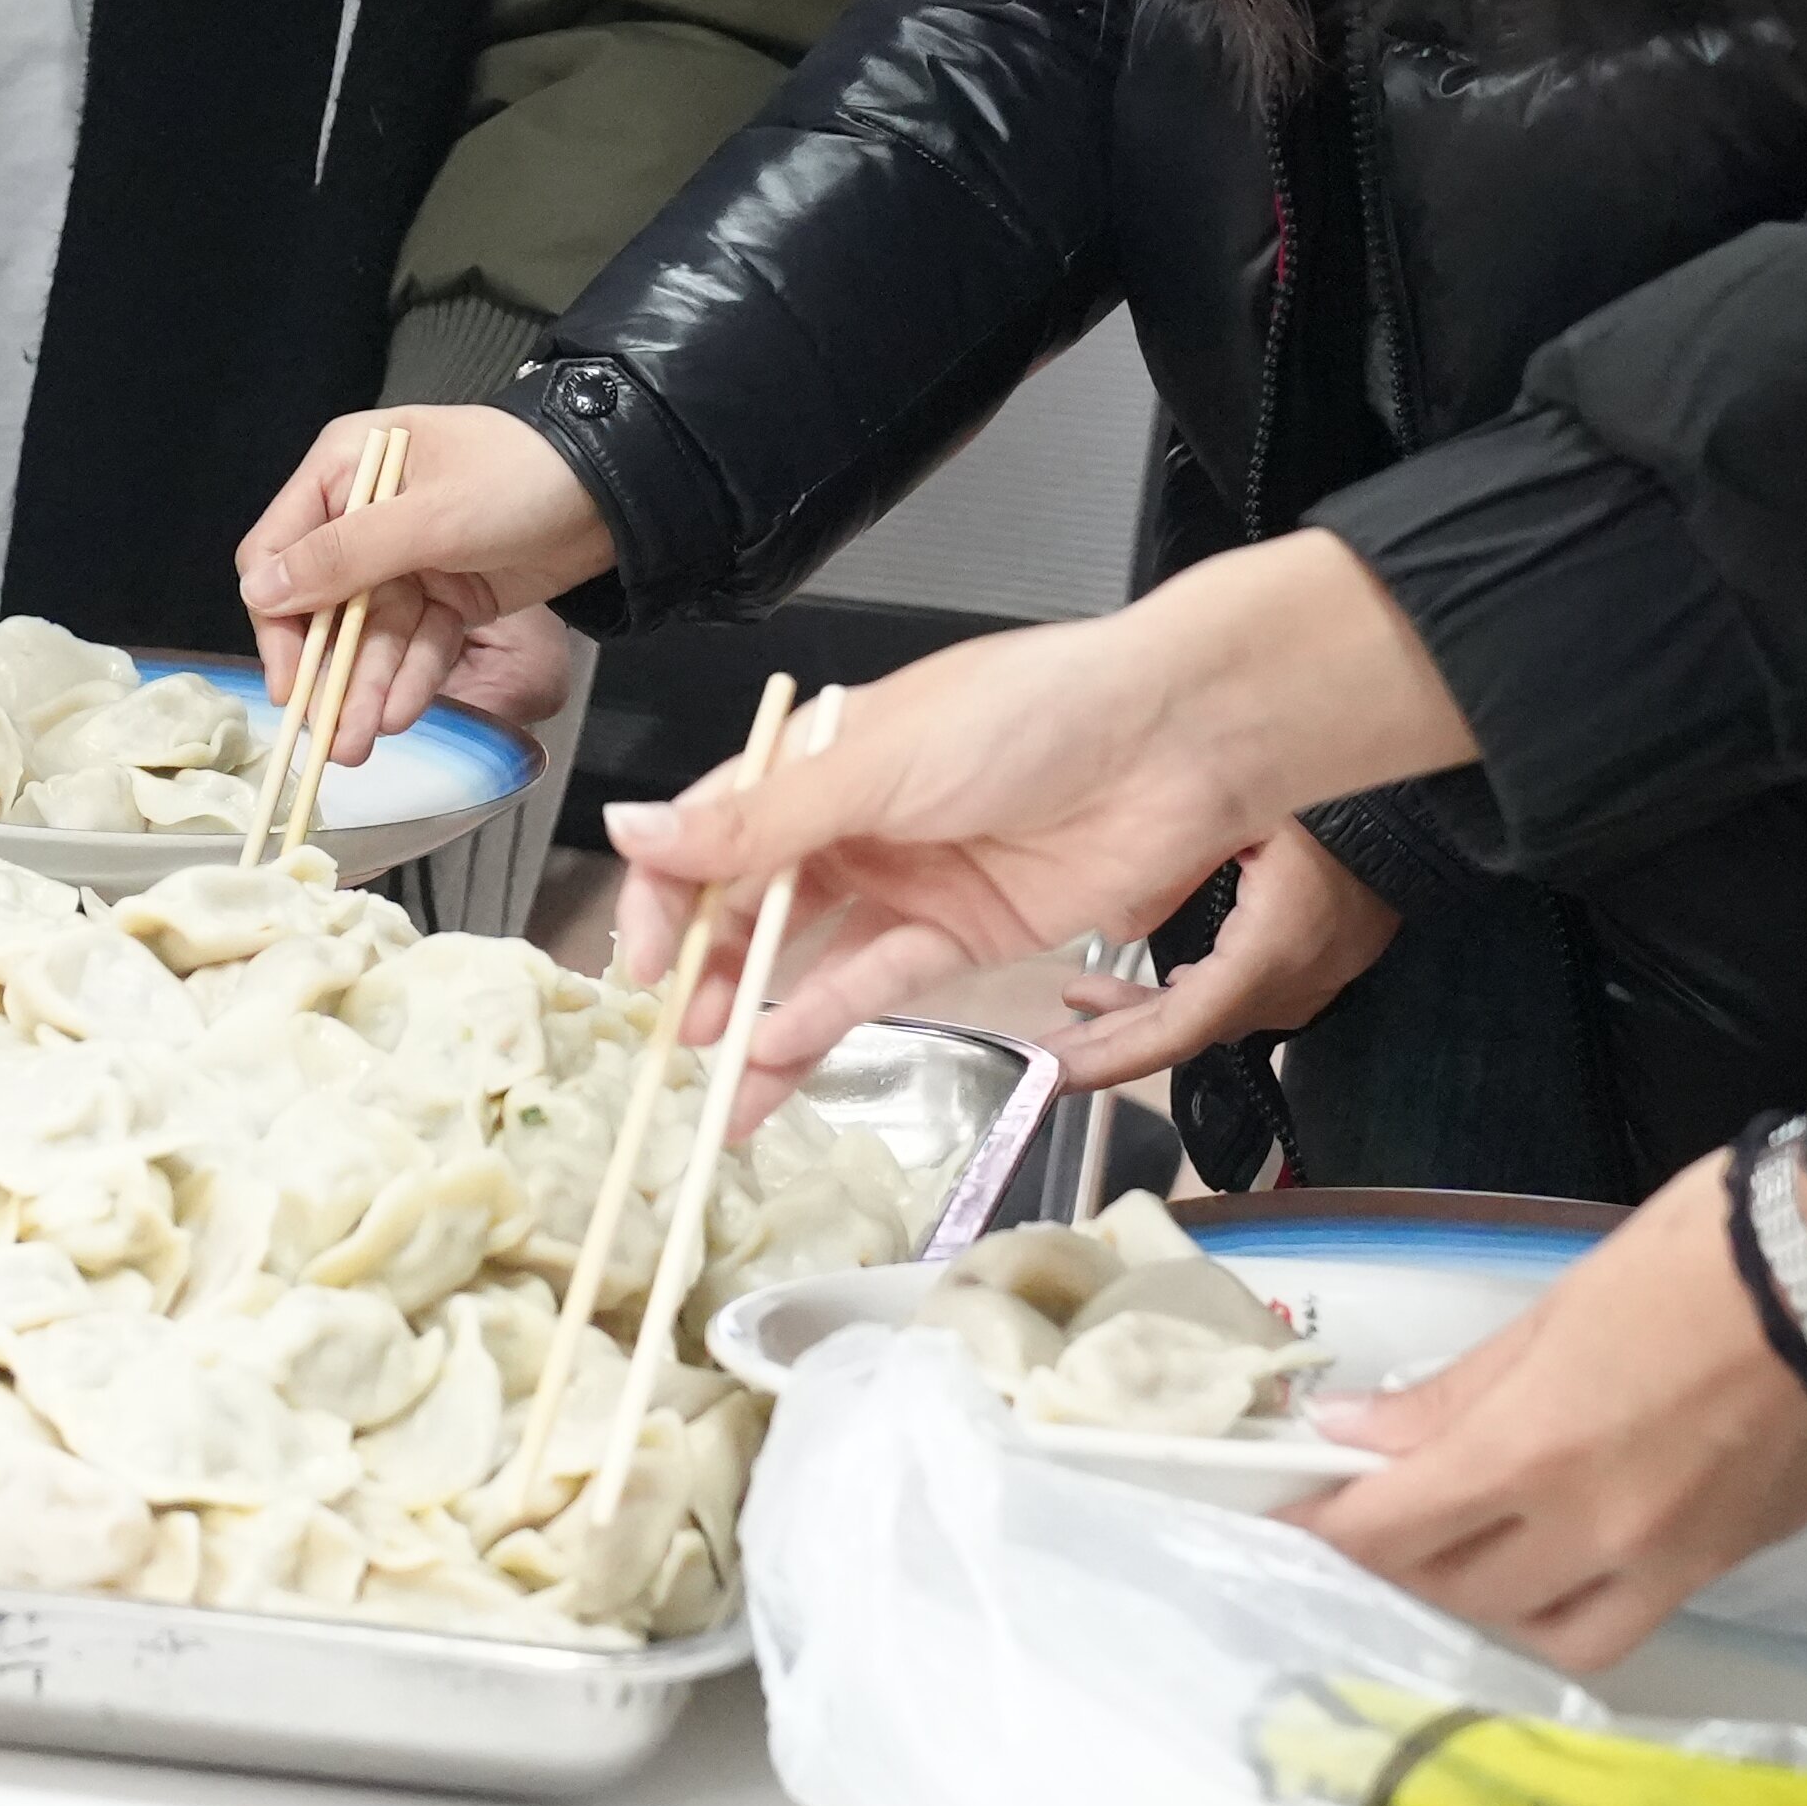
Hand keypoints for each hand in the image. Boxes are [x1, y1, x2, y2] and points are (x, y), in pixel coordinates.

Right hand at [236, 402, 609, 757]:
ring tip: (358, 747)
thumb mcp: (427, 516)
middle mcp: (367, 513)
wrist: (618, 487)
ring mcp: (410, 558)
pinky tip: (399, 716)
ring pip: (374, 635)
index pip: (280, 552)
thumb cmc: (516, 477)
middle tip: (325, 739)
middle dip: (329, 670)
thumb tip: (259, 589)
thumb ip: (344, 556)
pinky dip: (411, 679)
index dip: (279, 620)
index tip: (287, 681)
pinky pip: (419, 643)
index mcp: (345, 469)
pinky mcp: (451, 594)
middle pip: (326, 606)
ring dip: (366, 688)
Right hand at [604, 531, 1476, 1091]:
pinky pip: (877, 984)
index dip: (668, 896)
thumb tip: (630, 833)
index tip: (639, 962)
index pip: (714, 831)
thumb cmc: (1029, 715)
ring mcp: (907, 882)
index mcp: (821, 757)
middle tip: (673, 1039)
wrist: (1176, 742)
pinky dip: (828, 1020)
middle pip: (755, 906)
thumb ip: (758, 822)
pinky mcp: (963, 936)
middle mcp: (854, 821)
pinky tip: (781, 1055)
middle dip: (708, 975)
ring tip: (716, 1091)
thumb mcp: (876, 765)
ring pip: (810, 962)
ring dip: (762, 1022)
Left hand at [1049, 815, 1398, 1086]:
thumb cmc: (1333, 806)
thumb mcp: (1245, 816)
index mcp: (1269, 954)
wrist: (1415, 816)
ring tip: (1081, 997)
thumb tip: (1114, 923)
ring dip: (1144, 1015)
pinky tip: (1158, 986)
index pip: (1179, 1029)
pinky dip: (1184, 1000)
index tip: (1055, 1072)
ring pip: (1208, 1019)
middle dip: (1111, 1043)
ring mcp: (1306, 985)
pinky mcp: (1314, 972)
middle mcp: (1289, 986)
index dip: (1112, 1056)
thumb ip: (1176, 866)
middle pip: (1186, 1034)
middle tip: (1047, 1052)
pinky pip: (1237, 1002)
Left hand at [1296, 1148, 1806, 1669]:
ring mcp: (1668, 1565)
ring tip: (1464, 1546)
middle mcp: (1595, 1533)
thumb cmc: (1693, 1260)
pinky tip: (1550, 1560)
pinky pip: (1624, 1625)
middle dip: (1398, 1559)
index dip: (1328, 1525)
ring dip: (1485, 1604)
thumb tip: (1356, 1433)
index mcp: (1536, 1452)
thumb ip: (1455, 1391)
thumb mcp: (1554, 1308)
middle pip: (1458, 1590)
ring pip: (1543, 1634)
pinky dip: (1567, 1610)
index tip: (1292, 1507)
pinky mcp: (1726, 1571)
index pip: (1394, 1528)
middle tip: (1375, 1512)